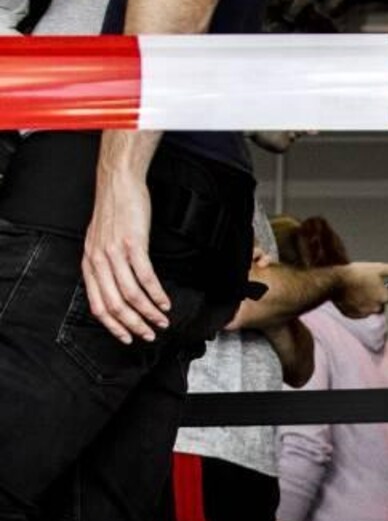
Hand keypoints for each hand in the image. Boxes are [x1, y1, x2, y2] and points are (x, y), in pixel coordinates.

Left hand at [83, 163, 169, 341]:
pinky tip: (165, 301)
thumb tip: (116, 286)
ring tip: (162, 320)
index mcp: (89, 263)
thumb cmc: (113, 210)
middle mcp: (98, 261)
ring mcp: (115, 254)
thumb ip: (105, 263)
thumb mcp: (100, 240)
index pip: (97, 305)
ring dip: (149, 313)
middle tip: (149, 334)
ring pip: (131, 295)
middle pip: (115, 305)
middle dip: (134, 325)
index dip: (114, 326)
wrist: (118, 183)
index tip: (128, 336)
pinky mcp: (133, 245)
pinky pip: (145, 278)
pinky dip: (157, 294)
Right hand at [334, 261, 387, 316]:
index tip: (387, 283)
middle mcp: (376, 308)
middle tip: (369, 284)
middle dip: (379, 295)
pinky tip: (352, 296)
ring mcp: (363, 313)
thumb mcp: (379, 268)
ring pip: (370, 308)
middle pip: (382, 303)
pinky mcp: (352, 315)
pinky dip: (357, 305)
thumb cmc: (356, 274)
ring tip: (359, 289)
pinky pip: (359, 311)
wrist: (332, 282)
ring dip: (368, 301)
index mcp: (384, 297)